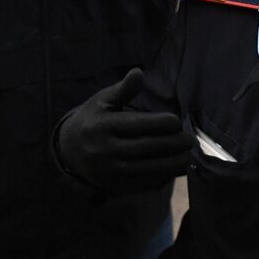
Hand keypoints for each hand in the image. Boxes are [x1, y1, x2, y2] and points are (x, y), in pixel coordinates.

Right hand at [54, 68, 193, 190]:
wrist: (69, 152)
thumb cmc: (92, 120)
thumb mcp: (102, 101)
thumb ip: (122, 89)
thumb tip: (139, 73)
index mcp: (103, 126)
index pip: (139, 124)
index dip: (162, 123)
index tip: (177, 121)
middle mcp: (104, 149)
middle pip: (146, 147)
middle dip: (172, 144)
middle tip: (189, 140)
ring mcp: (109, 170)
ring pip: (146, 168)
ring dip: (171, 164)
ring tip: (186, 158)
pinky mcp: (113, 185)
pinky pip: (141, 184)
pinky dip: (160, 178)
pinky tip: (172, 171)